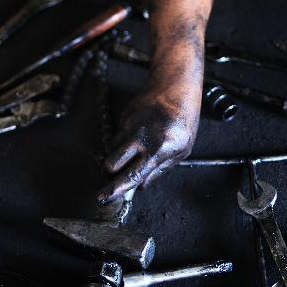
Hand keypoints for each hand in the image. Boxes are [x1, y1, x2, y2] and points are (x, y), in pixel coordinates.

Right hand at [96, 85, 199, 202]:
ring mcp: (130, 125)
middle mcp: (142, 138)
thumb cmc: (183, 122)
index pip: (133, 175)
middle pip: (111, 164)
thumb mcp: (181, 151)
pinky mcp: (124, 116)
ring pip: (112, 149)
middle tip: (116, 171)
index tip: (102, 197)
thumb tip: (140, 186)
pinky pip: (117, 135)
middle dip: (110, 171)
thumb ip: (160, 170)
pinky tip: (138, 132)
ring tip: (134, 147)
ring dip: (118, 154)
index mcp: (159, 150)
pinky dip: (124, 139)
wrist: (176, 88)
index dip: (116, 189)